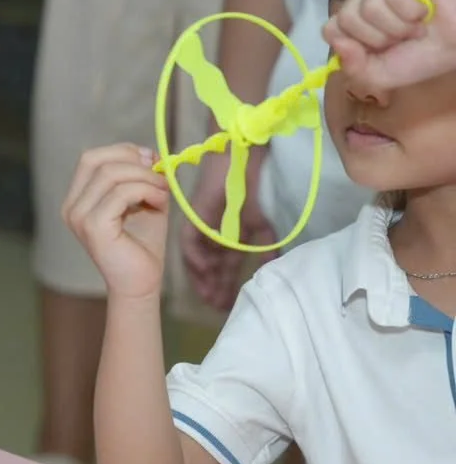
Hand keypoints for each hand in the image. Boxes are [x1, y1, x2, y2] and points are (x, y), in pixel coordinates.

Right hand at [63, 144, 170, 300]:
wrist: (141, 283)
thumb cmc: (143, 245)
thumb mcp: (144, 200)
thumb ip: (143, 176)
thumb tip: (149, 153)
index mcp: (77, 199)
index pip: (90, 158)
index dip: (122, 151)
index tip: (150, 160)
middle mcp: (72, 207)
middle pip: (95, 160)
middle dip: (133, 161)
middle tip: (159, 175)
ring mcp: (79, 217)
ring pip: (110, 174)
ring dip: (145, 178)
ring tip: (163, 193)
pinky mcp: (94, 226)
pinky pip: (120, 193)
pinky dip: (146, 191)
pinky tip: (159, 204)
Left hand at [179, 149, 275, 310]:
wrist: (244, 156)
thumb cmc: (256, 184)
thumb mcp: (264, 224)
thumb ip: (266, 248)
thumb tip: (272, 271)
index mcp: (231, 234)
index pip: (227, 266)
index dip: (228, 284)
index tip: (229, 305)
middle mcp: (215, 232)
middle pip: (212, 266)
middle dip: (215, 287)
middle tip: (217, 307)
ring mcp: (203, 224)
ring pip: (199, 257)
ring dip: (203, 277)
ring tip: (208, 296)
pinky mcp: (195, 215)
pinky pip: (191, 240)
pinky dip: (196, 256)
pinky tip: (205, 269)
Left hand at [323, 0, 455, 89]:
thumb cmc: (419, 57)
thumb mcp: (379, 74)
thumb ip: (353, 66)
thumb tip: (340, 44)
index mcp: (353, 17)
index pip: (330, 28)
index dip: (354, 46)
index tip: (378, 51)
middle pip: (346, 19)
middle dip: (378, 39)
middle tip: (400, 38)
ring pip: (369, 8)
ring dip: (397, 27)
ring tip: (414, 27)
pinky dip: (411, 12)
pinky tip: (423, 13)